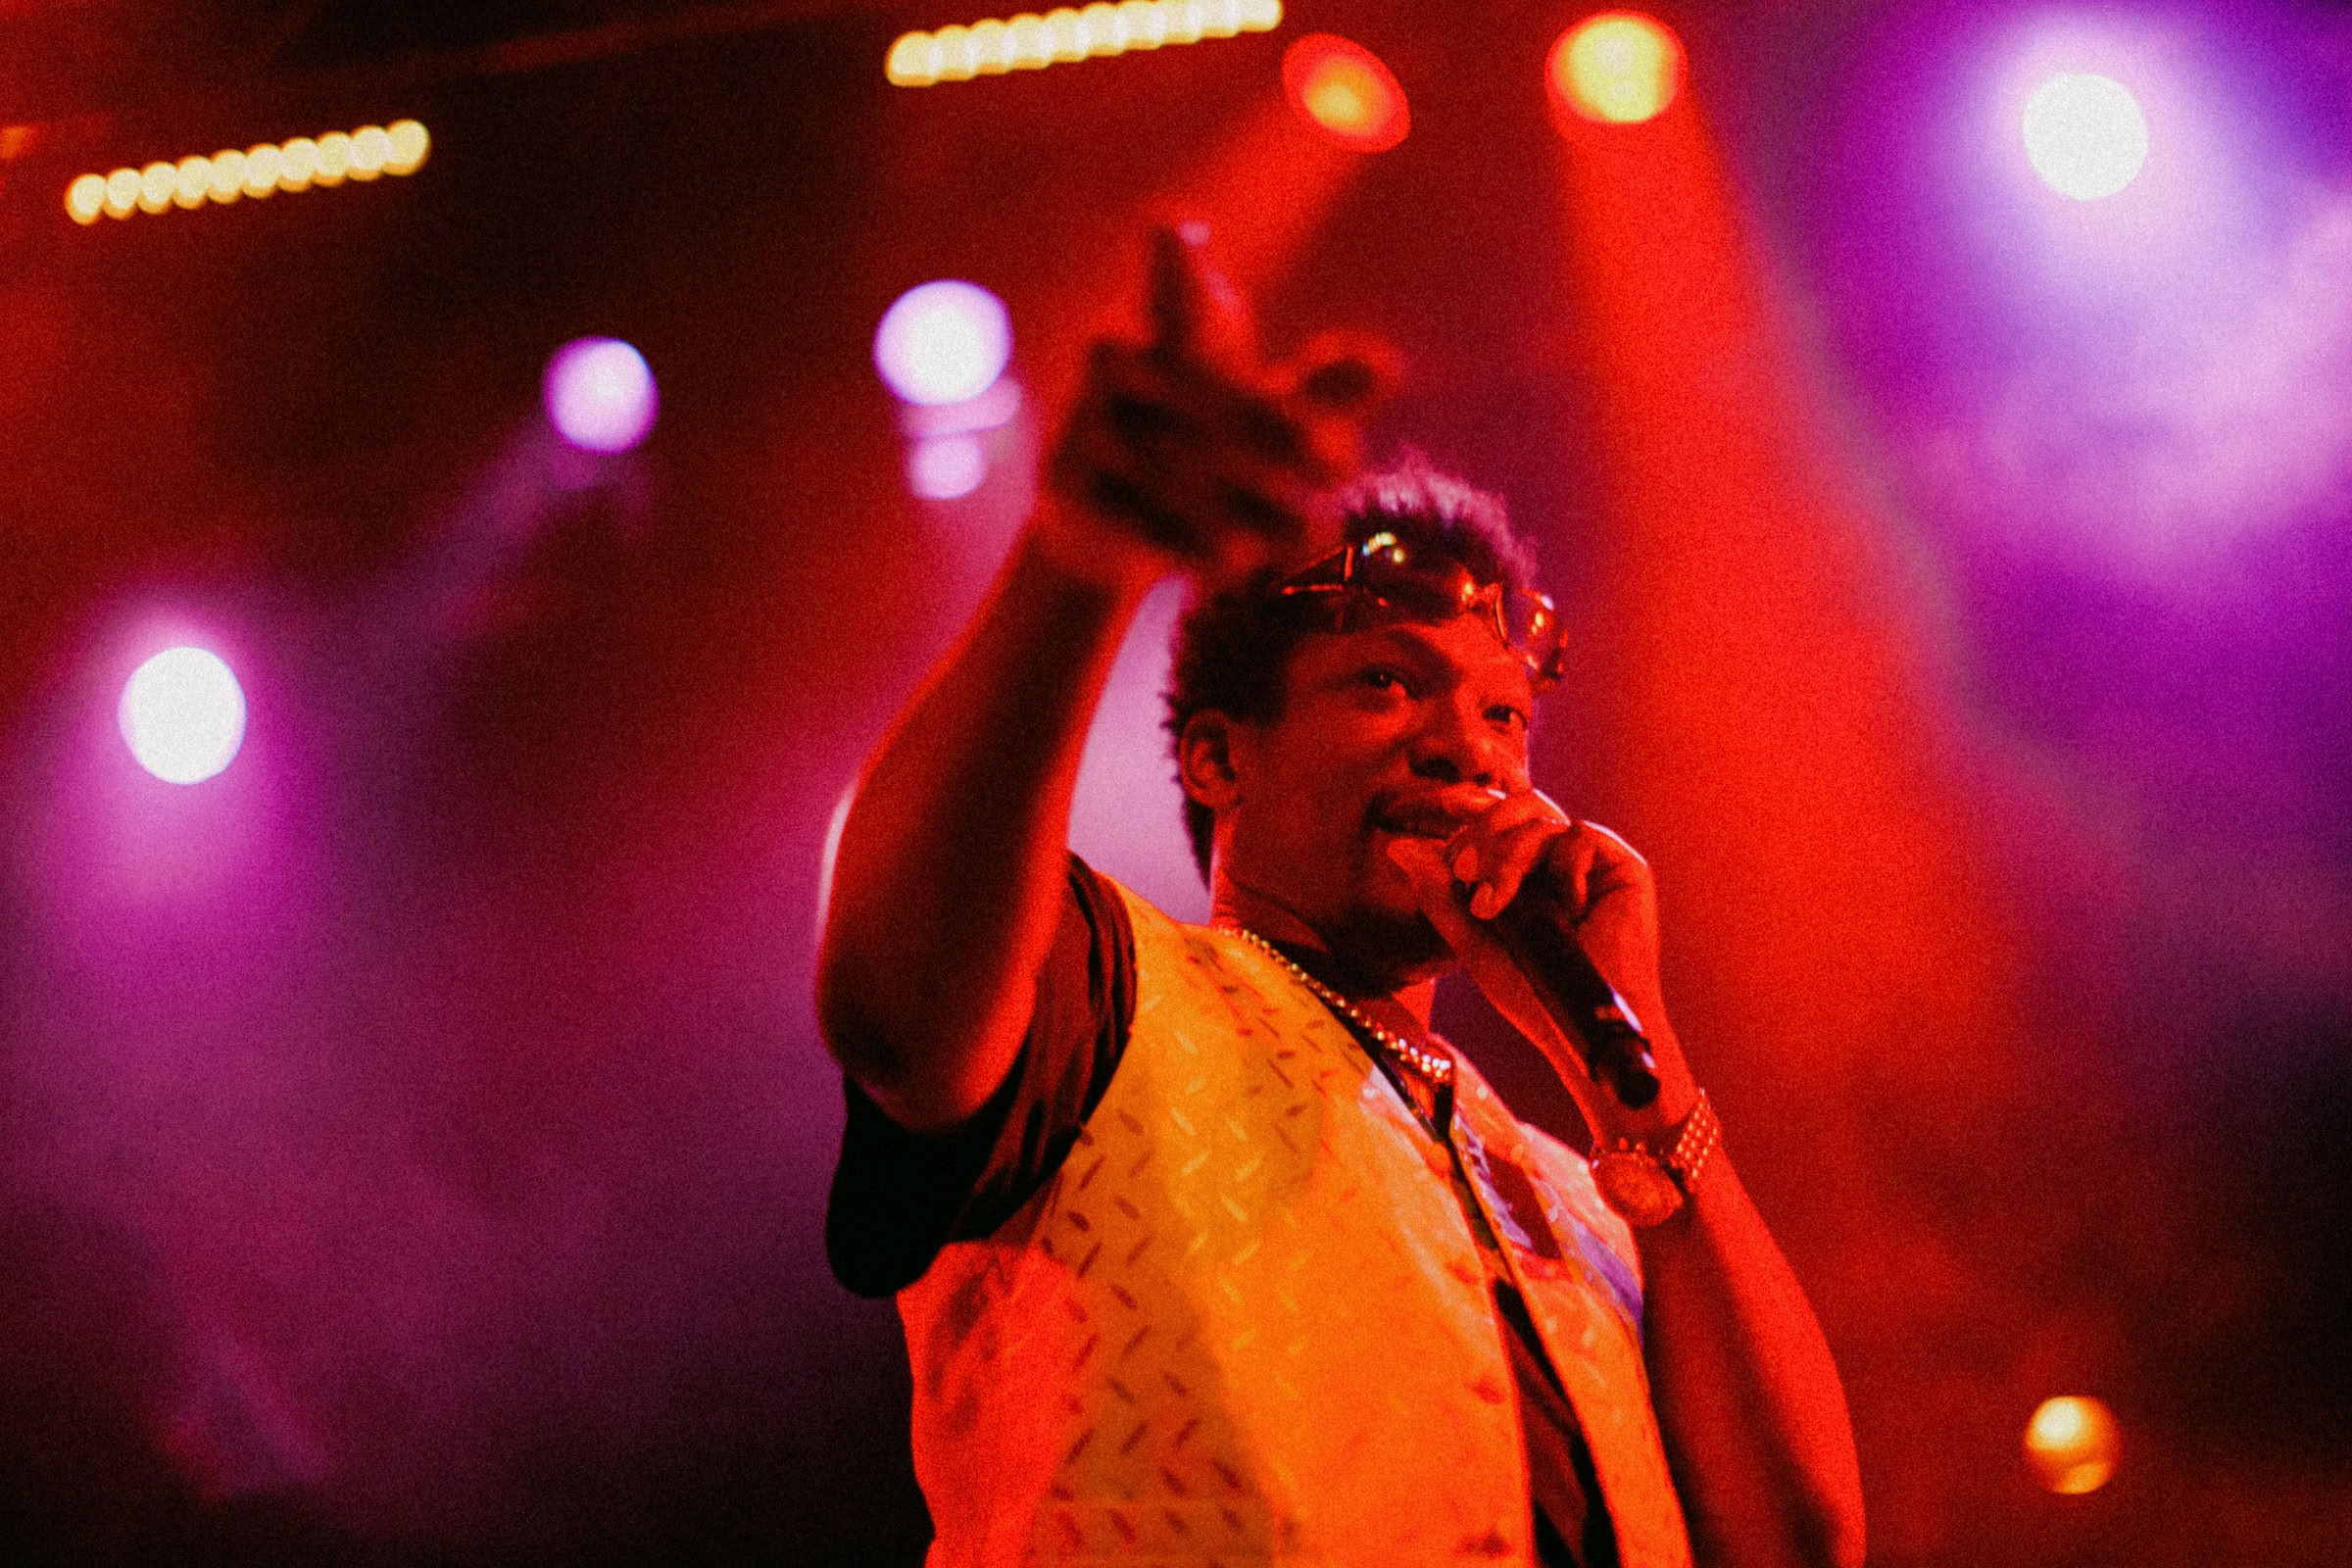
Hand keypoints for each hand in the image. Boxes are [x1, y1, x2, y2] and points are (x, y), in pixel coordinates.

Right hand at [1040, 223, 1397, 590]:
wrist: (1106, 525)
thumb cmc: (1206, 442)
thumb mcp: (1269, 416)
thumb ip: (1321, 391)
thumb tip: (1383, 365)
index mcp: (1170, 326)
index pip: (1172, 286)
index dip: (1174, 261)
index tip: (1174, 230)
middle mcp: (1115, 359)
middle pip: (1205, 390)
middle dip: (1278, 432)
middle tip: (1344, 468)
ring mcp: (1082, 419)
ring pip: (1172, 462)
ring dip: (1247, 504)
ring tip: (1314, 534)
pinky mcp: (1063, 482)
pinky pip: (1132, 515)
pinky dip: (1188, 544)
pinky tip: (1237, 568)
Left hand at [1386, 790, 1691, 1136]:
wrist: (1581, 1031)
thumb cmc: (1532, 996)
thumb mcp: (1474, 943)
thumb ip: (1440, 896)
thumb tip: (1398, 847)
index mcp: (1525, 872)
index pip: (1496, 821)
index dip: (1469, 816)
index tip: (1444, 828)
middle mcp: (1558, 860)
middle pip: (1518, 807)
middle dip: (1482, 831)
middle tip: (1464, 871)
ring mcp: (1591, 864)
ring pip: (1542, 820)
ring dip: (1509, 857)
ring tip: (1495, 905)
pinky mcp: (1625, 868)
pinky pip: (1582, 836)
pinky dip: (1564, 867)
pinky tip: (1566, 910)